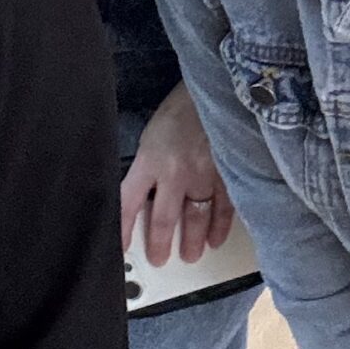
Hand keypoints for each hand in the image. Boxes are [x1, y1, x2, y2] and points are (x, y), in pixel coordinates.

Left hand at [120, 81, 234, 267]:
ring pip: (195, 218)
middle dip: (161, 243)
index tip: (120, 246)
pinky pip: (224, 208)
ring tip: (190, 255)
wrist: (215, 89)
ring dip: (192, 241)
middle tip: (160, 259)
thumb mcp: (153, 136)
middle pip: (163, 218)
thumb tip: (142, 195)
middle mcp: (174, 172)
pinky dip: (220, 227)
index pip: (128, 202)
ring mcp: (203, 175)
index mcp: (149, 160)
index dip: (123, 227)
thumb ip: (148, 166)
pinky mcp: (228, 174)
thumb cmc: (182, 109)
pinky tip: (216, 239)